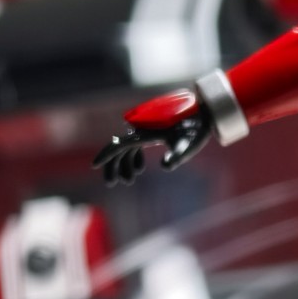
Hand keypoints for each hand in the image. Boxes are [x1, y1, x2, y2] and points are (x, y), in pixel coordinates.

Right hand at [94, 96, 211, 185]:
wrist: (203, 115)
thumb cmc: (194, 130)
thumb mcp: (187, 145)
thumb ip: (176, 156)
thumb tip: (166, 166)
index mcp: (143, 133)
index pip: (118, 145)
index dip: (106, 155)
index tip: (94, 165)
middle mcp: (140, 130)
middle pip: (119, 148)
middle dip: (113, 166)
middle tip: (111, 183)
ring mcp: (145, 130)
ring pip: (126, 147)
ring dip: (124, 164)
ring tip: (129, 180)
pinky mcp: (151, 131)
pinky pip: (135, 145)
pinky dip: (133, 157)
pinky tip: (139, 169)